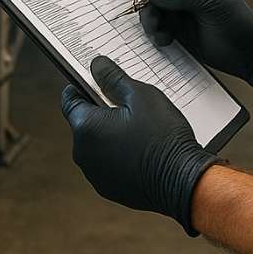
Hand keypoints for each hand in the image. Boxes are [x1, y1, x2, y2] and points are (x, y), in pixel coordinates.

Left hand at [61, 56, 220, 235]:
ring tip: (139, 128)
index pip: (69, 100)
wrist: (183, 181)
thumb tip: (96, 65)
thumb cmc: (163, 137)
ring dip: (110, 134)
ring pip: (97, 144)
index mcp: (86, 128)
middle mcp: (84, 154)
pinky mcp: (109, 188)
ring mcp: (95, 174)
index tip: (95, 80)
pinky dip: (118, 154)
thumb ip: (114, 78)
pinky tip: (141, 148)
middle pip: (85, 122)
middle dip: (101, 111)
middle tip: (128, 104)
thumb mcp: (141, 96)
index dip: (81, 86)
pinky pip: (108, 163)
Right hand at [135, 0, 252, 88]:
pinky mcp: (174, 24)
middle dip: (147, 1)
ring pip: (149, 6)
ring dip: (150, 19)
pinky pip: (154, 23)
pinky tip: (167, 39)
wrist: (244, 51)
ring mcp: (177, 5)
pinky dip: (155, 32)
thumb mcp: (212, 2)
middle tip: (151, 17)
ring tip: (160, 32)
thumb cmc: (236, 19)